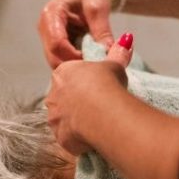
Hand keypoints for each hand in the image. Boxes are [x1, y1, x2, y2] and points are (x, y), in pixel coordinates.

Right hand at [38, 0, 115, 68]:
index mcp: (51, 15)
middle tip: (97, 67)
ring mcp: (47, 36)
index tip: (95, 62)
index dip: (74, 57)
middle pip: (54, 57)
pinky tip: (91, 59)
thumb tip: (109, 54)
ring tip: (95, 63)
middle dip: (74, 65)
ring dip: (76, 66)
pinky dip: (77, 62)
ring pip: (57, 61)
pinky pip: (63, 59)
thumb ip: (102, 31)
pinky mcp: (54, 42)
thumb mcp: (98, 8)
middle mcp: (44, 27)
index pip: (57, 45)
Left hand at [46, 34, 133, 154]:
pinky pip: (68, 138)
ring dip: (77, 122)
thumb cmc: (106, 84)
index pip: (70, 78)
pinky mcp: (59, 136)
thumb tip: (126, 39)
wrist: (102, 112)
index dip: (84, 84)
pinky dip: (79, 139)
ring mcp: (54, 117)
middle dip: (78, 104)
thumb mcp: (114, 65)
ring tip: (97, 124)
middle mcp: (52, 94)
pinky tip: (93, 136)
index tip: (98, 90)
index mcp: (62, 73)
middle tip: (99, 108)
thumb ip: (117, 54)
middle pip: (64, 99)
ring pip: (64, 120)